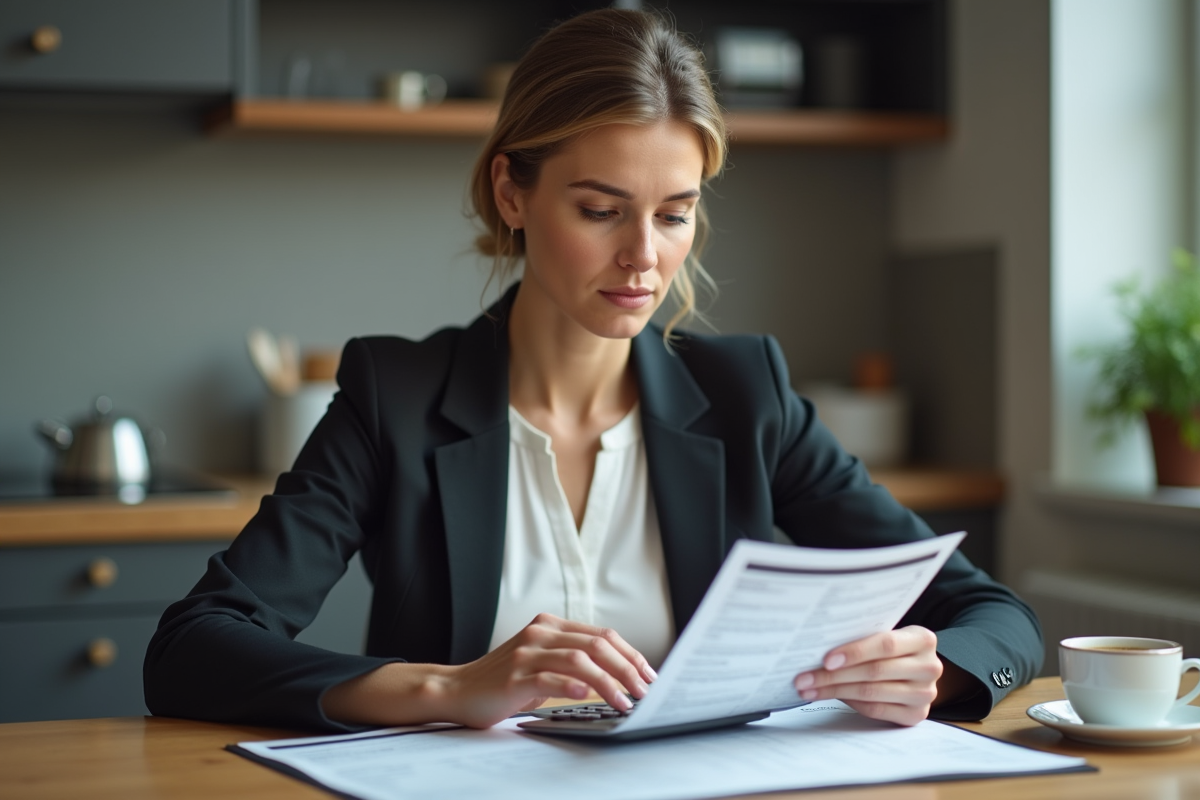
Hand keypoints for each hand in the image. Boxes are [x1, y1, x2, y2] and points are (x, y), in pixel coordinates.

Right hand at [442, 613, 656, 727]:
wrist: (458, 691)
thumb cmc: (504, 681)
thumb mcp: (542, 663)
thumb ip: (572, 662)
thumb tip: (619, 677)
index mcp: (550, 626)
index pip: (602, 634)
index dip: (630, 654)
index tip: (648, 675)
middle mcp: (540, 634)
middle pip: (597, 645)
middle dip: (626, 668)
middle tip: (643, 691)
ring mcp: (526, 654)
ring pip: (579, 660)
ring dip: (608, 682)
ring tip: (624, 701)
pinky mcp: (514, 677)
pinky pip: (549, 679)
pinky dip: (572, 686)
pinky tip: (587, 696)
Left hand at [792, 626, 941, 725]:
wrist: (918, 670)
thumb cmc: (893, 648)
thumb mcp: (887, 635)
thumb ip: (864, 636)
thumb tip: (817, 645)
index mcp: (923, 639)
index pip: (885, 645)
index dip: (854, 652)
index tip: (825, 659)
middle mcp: (930, 666)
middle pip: (875, 671)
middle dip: (833, 675)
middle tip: (803, 678)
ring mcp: (925, 693)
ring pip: (871, 693)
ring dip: (834, 691)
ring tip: (809, 689)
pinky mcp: (917, 715)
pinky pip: (876, 710)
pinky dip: (850, 703)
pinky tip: (830, 696)